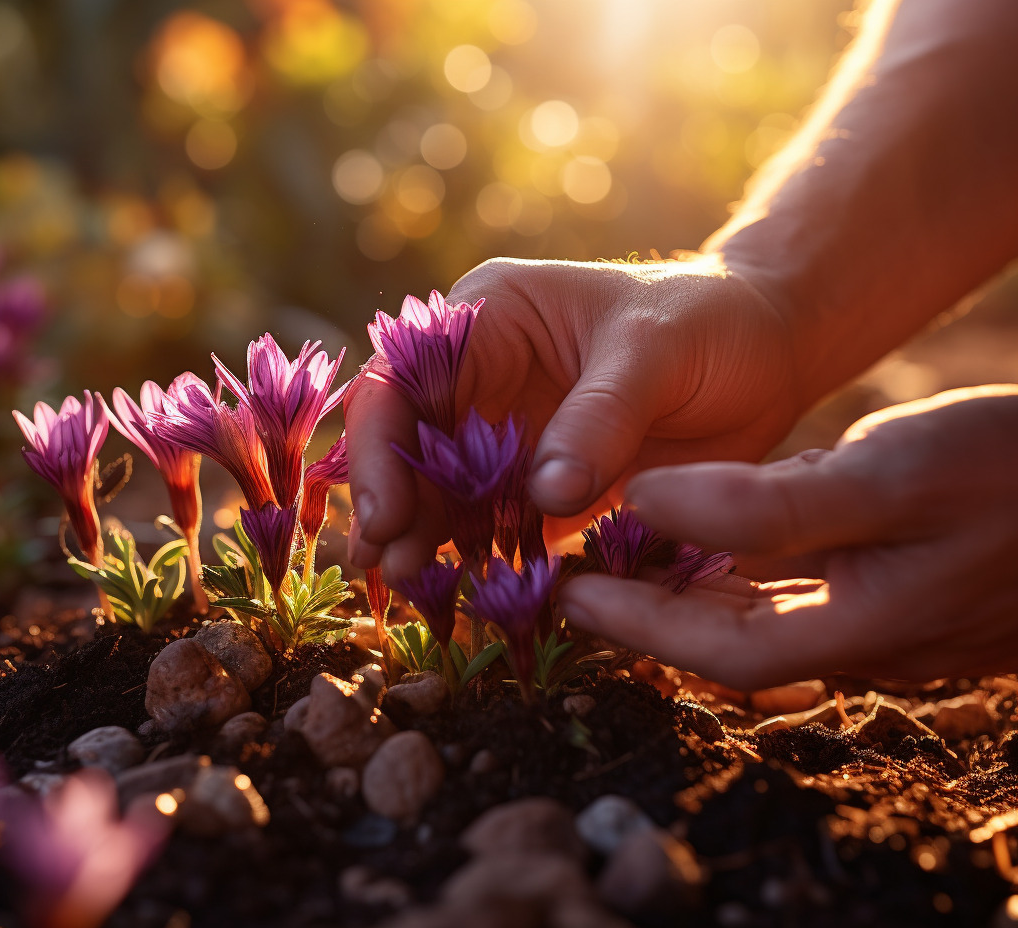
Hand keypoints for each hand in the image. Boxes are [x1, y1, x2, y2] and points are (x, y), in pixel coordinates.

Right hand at [345, 256, 800, 581]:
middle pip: (410, 443)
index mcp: (490, 316)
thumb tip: (545, 496)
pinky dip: (482, 557)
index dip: (382, 444)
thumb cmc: (709, 320)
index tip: (389, 512)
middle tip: (389, 569)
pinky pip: (496, 523)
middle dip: (393, 503)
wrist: (767, 350)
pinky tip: (472, 591)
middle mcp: (483, 373)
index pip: (405, 377)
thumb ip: (599, 416)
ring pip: (443, 491)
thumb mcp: (655, 350)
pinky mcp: (540, 481)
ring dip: (425, 538)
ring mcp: (509, 431)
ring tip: (414, 590)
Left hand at [559, 385, 1017, 688]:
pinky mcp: (915, 597)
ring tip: (628, 561)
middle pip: (731, 646)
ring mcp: (897, 626)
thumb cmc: (1017, 471)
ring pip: (769, 625)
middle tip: (577, 580)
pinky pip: (811, 600)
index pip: (710, 648)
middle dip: (650, 618)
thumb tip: (648, 504)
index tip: (563, 593)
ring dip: (695, 599)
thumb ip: (764, 504)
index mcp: (855, 631)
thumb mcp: (887, 472)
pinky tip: (723, 547)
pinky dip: (753, 579)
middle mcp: (869, 645)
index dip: (630, 625)